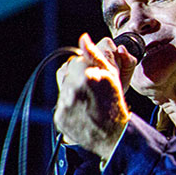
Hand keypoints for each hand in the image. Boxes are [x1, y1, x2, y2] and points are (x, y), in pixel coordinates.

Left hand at [53, 33, 131, 158]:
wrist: (114, 136)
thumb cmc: (116, 103)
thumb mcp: (112, 74)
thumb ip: (96, 54)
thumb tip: (83, 38)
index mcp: (86, 76)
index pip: (77, 60)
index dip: (88, 66)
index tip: (96, 75)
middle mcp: (73, 90)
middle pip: (67, 72)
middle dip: (78, 75)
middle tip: (92, 87)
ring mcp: (64, 105)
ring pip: (63, 86)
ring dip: (73, 89)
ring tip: (88, 99)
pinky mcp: (59, 117)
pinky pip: (60, 102)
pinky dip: (70, 104)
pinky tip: (83, 108)